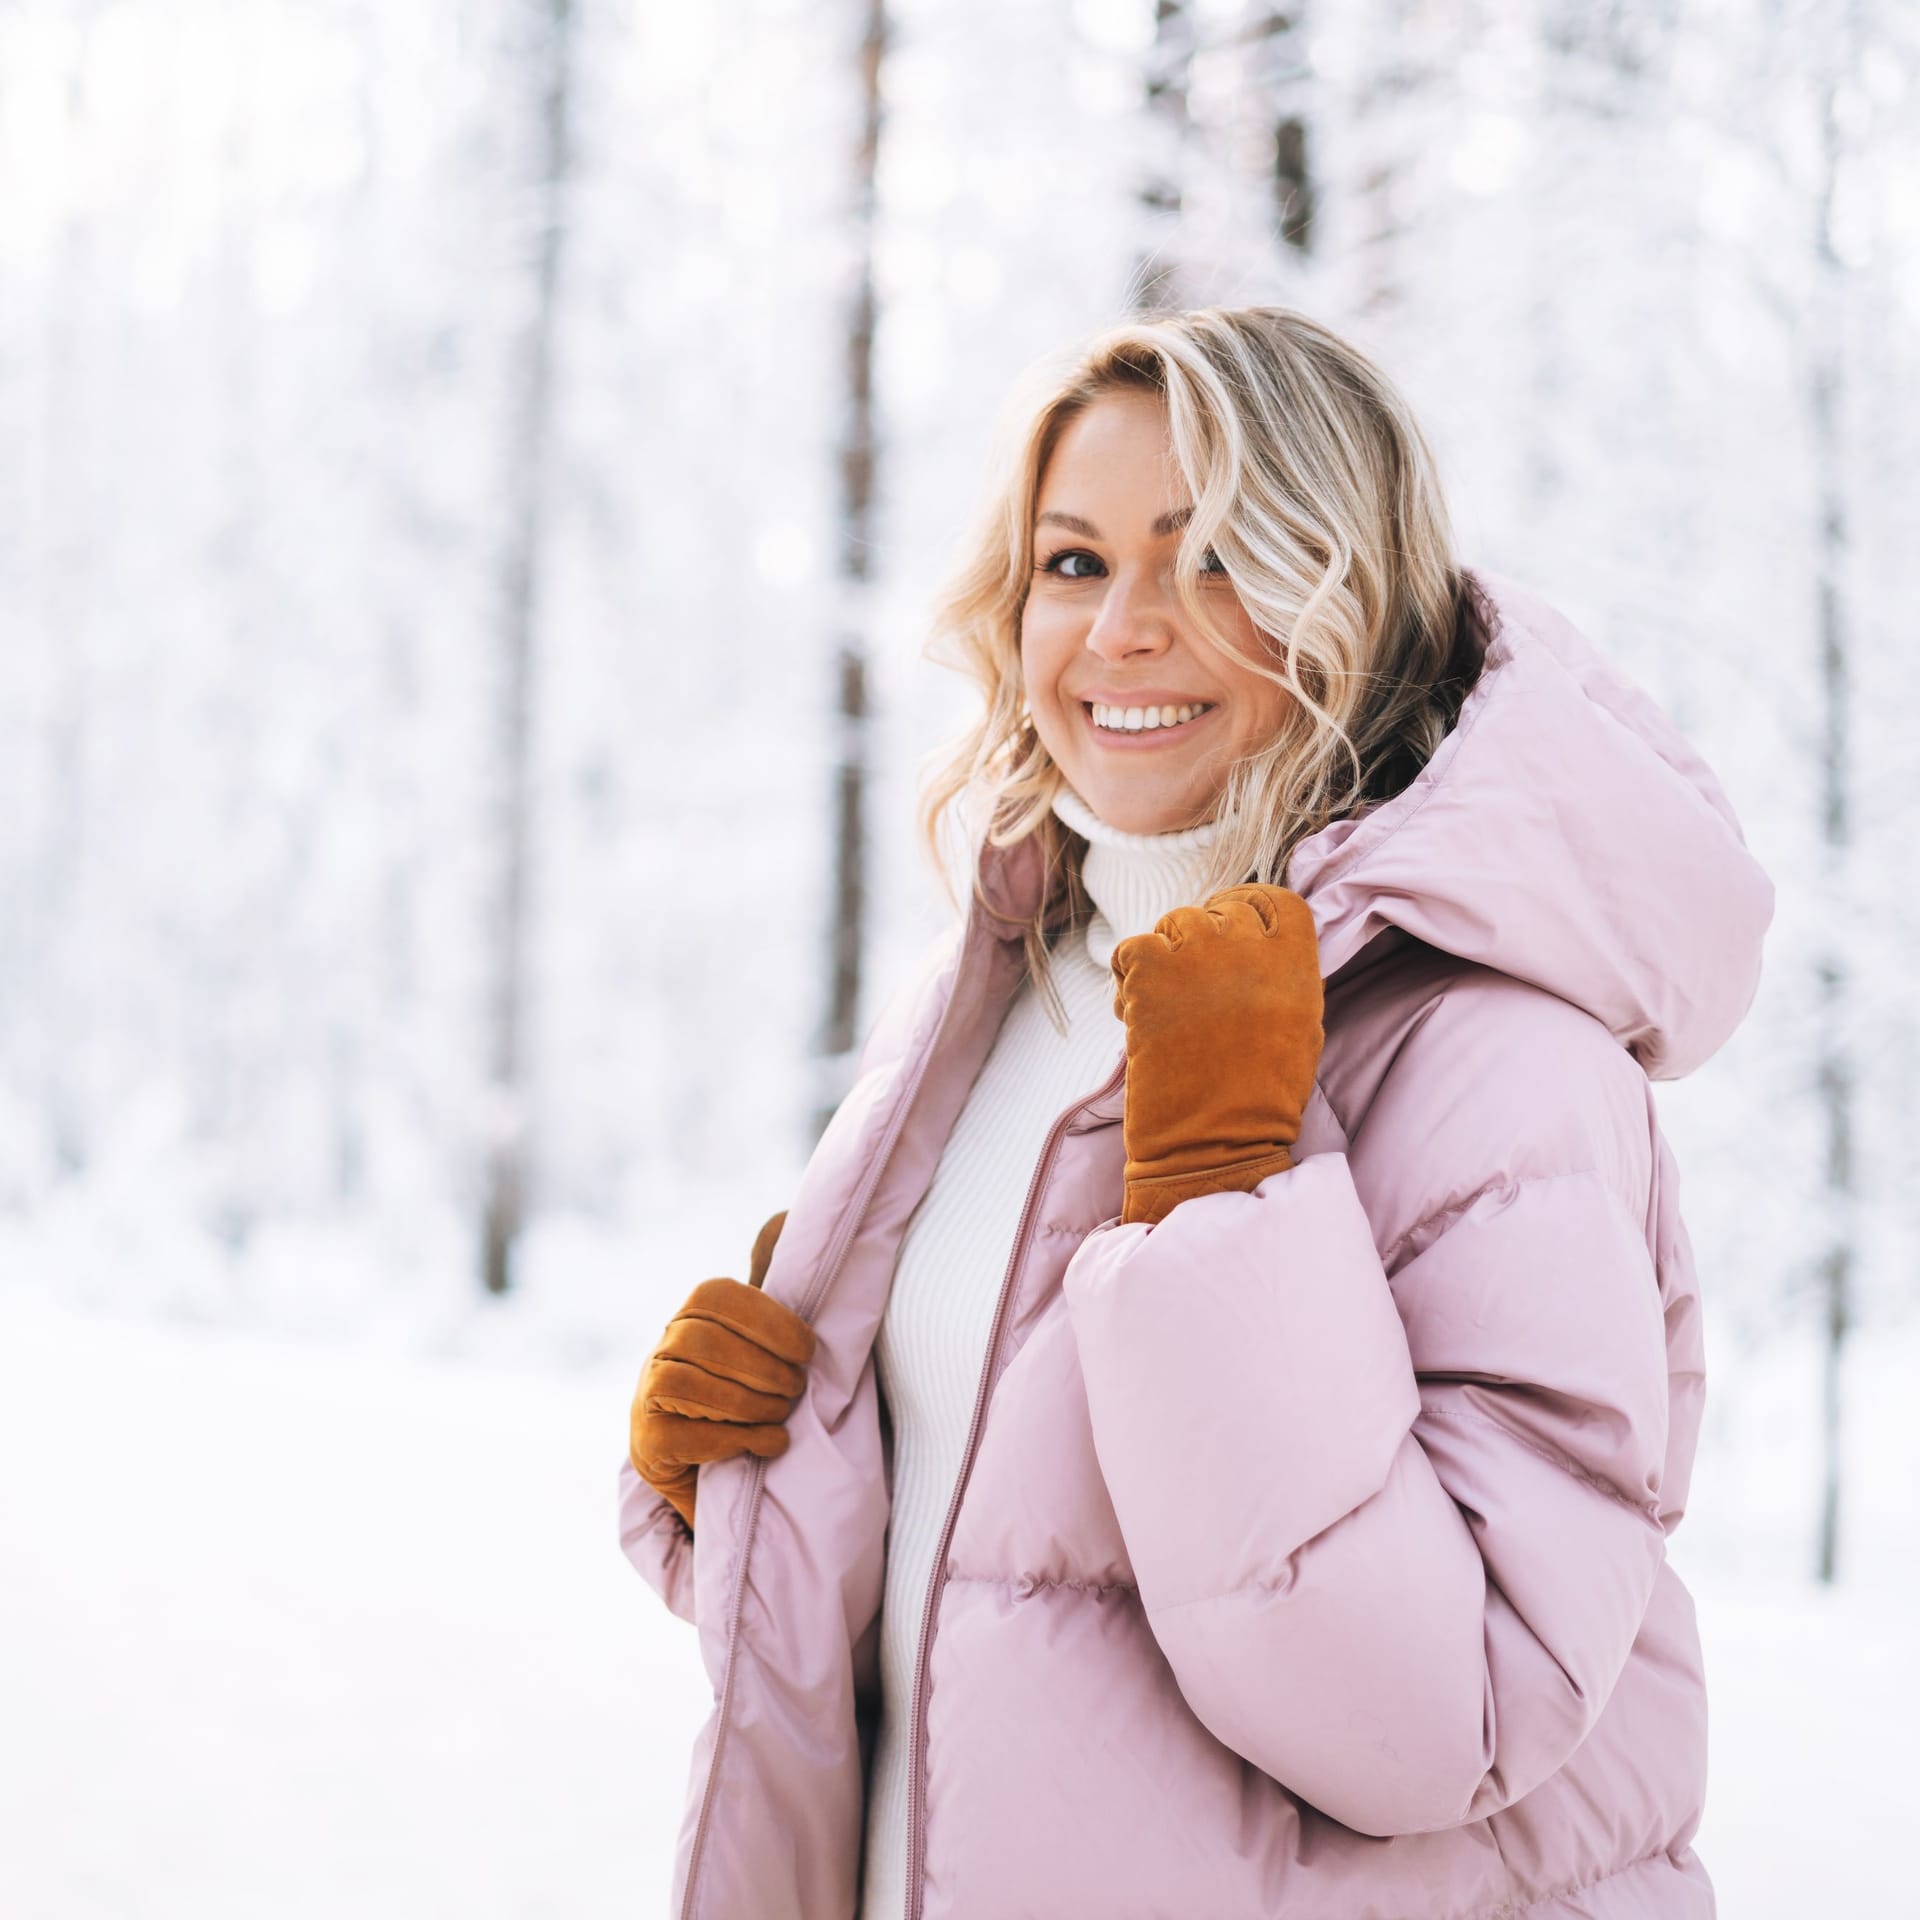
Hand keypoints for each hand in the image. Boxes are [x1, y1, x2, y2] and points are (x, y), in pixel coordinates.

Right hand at [628, 1209, 814, 1533]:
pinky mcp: (646, 1442)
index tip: (808, 1349)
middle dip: (762, 1366)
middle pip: (705, 1341)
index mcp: (693, 1313)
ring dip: (748, 1402)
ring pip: (689, 1384)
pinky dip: (735, 1438)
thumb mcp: (763, 1338)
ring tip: (782, 1414)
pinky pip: (683, 1433)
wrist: (706, 1459)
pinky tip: (769, 1443)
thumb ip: (773, 1290)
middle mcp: (664, 1345)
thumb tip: (784, 1219)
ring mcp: (647, 1393)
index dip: (768, 1320)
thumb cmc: (746, 1386)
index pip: (718, 1297)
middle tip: (796, 1388)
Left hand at [1109, 883, 1323, 1226]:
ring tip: (1164, 1005)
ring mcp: (1198, 955)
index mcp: (1294, 962)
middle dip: (1203, 939)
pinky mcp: (1151, 972)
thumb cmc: (1258, 1099)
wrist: (1215, 1143)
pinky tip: (1134, 1013)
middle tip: (1189, 983)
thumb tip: (1254, 943)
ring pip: (1174, 923)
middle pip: (1220, 911)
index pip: (1275, 899)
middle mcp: (1248, 948)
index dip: (1249, 909)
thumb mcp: (1299, 1027)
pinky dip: (1127, 975)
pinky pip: (1130, 948)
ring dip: (1164, 956)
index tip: (1230, 929)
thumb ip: (1282, 975)